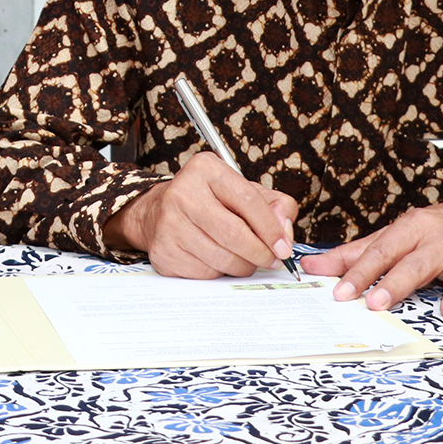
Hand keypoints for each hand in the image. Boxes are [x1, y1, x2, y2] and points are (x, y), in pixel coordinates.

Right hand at [101, 152, 299, 278]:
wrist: (158, 212)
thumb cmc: (209, 201)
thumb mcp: (243, 191)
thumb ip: (275, 206)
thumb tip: (284, 233)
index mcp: (206, 170)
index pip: (248, 200)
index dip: (271, 229)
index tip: (283, 248)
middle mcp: (183, 192)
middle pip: (234, 234)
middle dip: (260, 253)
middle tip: (272, 260)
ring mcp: (169, 223)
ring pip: (221, 258)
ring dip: (243, 266)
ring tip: (246, 260)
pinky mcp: (163, 251)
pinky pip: (205, 273)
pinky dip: (220, 273)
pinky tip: (219, 261)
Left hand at [301, 195, 442, 318]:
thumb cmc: (432, 232)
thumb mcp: (394, 236)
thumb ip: (355, 254)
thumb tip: (311, 267)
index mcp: (411, 229)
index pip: (381, 252)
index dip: (360, 274)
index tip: (341, 294)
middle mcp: (440, 240)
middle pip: (415, 264)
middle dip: (396, 284)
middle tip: (377, 304)